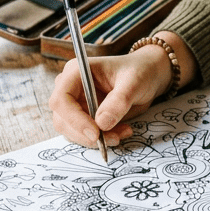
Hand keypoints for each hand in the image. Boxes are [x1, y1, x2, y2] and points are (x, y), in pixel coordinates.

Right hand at [49, 32, 196, 147]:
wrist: (148, 75)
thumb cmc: (139, 71)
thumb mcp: (134, 82)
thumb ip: (119, 101)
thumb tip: (102, 123)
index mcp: (76, 71)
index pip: (61, 100)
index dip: (74, 119)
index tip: (96, 133)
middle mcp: (70, 87)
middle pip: (63, 119)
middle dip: (87, 134)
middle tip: (114, 138)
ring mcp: (75, 103)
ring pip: (73, 131)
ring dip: (96, 139)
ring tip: (123, 132)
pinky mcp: (84, 116)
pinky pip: (85, 135)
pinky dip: (102, 138)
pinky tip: (121, 131)